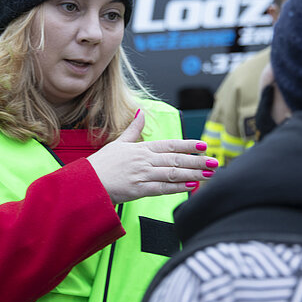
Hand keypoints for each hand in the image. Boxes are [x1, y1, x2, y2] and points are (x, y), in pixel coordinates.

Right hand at [87, 110, 217, 203]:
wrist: (87, 182)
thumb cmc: (102, 163)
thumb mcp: (118, 142)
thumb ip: (134, 129)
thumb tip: (141, 112)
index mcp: (141, 148)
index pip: (169, 144)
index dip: (187, 144)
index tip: (202, 145)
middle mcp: (144, 160)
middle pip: (175, 158)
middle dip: (197, 160)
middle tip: (214, 161)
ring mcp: (142, 174)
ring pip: (172, 173)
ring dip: (192, 173)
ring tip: (208, 174)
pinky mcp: (138, 190)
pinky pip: (162, 188)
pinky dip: (177, 187)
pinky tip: (191, 186)